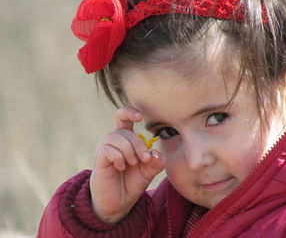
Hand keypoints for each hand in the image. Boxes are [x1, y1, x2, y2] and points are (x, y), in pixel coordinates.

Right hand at [90, 106, 165, 223]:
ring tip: (132, 163)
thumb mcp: (149, 171)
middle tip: (145, 159)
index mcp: (125, 140)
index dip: (129, 112)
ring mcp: (104, 150)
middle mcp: (113, 142)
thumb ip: (157, 161)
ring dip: (129, 150)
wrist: (119, 203)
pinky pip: (107, 149)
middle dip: (138, 143)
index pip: (123, 118)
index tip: (139, 117)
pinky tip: (121, 167)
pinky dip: (118, 157)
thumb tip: (155, 152)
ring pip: (115, 137)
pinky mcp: (99, 161)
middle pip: (124, 130)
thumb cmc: (132, 182)